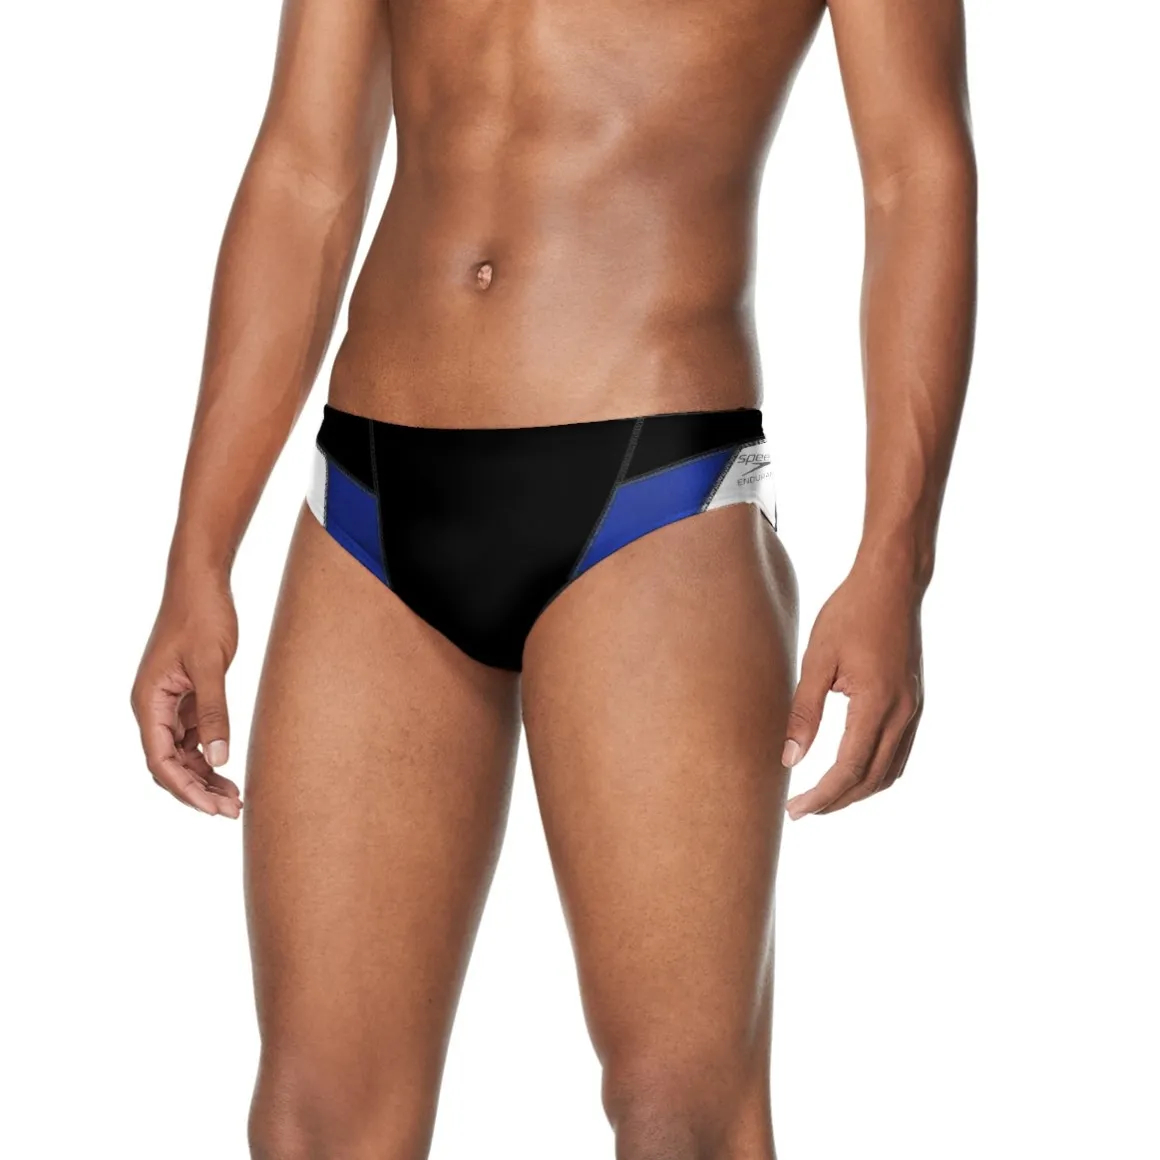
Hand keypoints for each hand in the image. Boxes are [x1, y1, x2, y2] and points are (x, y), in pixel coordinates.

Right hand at [131, 571, 241, 817]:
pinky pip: (195, 737)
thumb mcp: (210, 664)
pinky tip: (232, 772)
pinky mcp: (187, 697)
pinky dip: (210, 756)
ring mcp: (170, 704)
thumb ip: (215, 711)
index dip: (186, 789)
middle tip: (234, 810)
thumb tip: (218, 759)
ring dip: (205, 777)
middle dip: (198, 790)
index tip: (214, 808)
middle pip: (170, 764)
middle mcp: (153, 707)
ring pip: (183, 754)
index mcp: (148, 702)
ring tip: (237, 800)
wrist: (201, 582)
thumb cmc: (202, 616)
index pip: (160, 760)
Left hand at [783, 559, 923, 818]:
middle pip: (871, 779)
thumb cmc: (849, 613)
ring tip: (823, 798)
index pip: (848, 769)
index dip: (821, 796)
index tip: (794, 810)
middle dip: (836, 801)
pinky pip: (899, 753)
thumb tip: (789, 758)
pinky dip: (876, 773)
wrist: (893, 583)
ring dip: (858, 791)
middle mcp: (902, 713)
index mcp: (877, 704)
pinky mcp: (915, 703)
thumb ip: (804, 711)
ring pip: (890, 771)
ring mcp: (914, 709)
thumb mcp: (817, 660)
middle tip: (801, 810)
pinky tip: (852, 771)